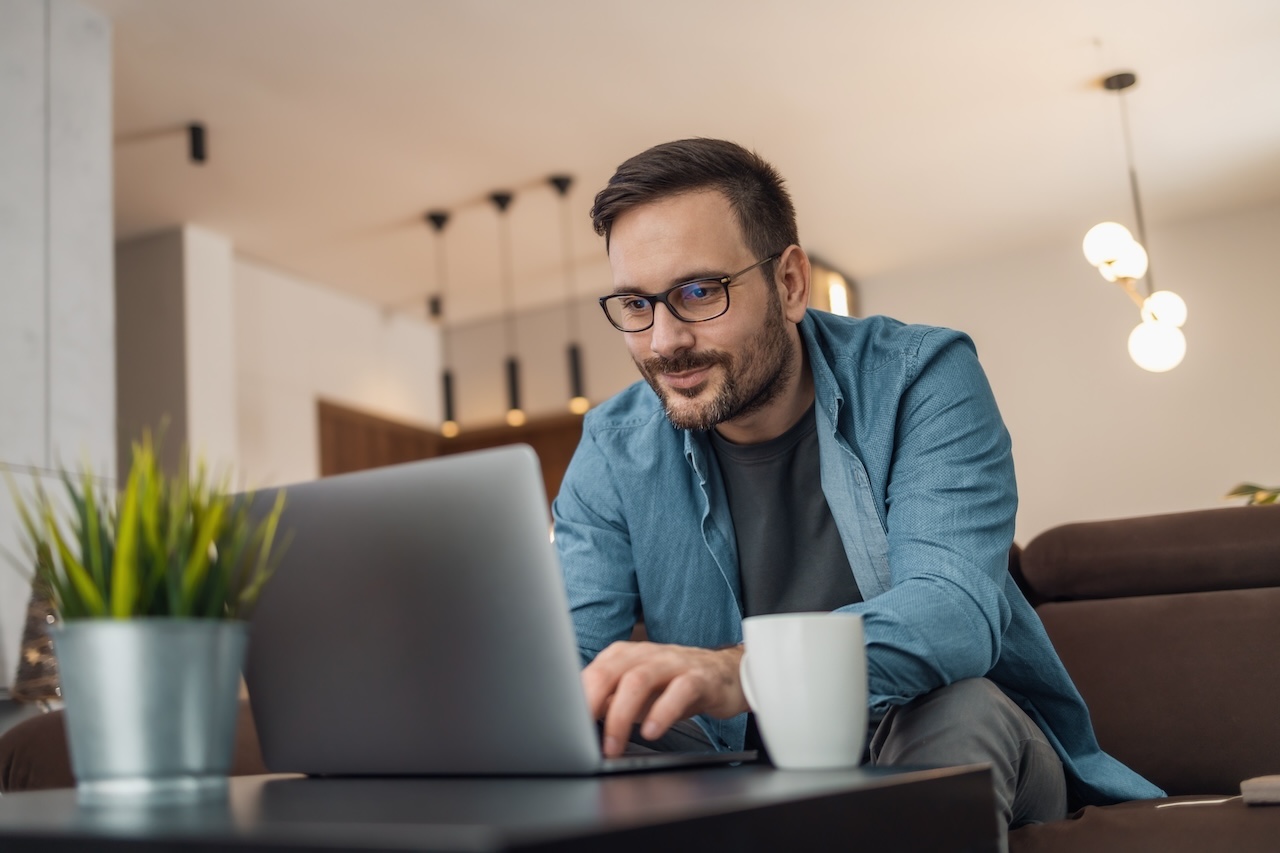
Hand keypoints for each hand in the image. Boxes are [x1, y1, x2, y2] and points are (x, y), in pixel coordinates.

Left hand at [581, 641, 746, 757]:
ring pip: (639, 680)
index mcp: (625, 656)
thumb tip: (581, 722)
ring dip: (621, 715)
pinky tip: (651, 731)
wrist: (726, 674)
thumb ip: (611, 702)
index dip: (576, 699)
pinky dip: (662, 712)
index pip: (592, 672)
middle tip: (582, 735)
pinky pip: (679, 690)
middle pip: (610, 672)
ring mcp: (673, 663)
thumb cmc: (676, 684)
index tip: (565, 727)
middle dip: (591, 704)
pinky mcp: (699, 677)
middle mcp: (646, 654)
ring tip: (614, 744)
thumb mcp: (638, 693)